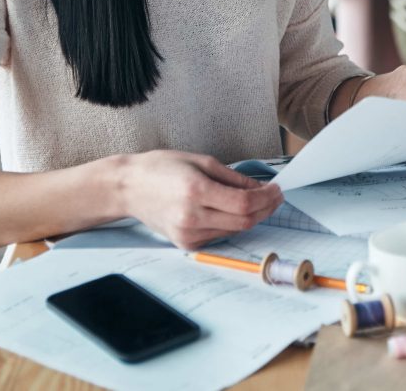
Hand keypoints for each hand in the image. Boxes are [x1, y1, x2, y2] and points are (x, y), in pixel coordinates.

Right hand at [119, 150, 282, 250]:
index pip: (244, 203)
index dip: (266, 198)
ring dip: (251, 217)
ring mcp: (187, 234)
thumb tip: (261, 188)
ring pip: (234, 230)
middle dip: (265, 209)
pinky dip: (232, 223)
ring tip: (257, 201)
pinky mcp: (185, 243)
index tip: (277, 189)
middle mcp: (191, 217)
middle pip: (243, 221)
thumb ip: (234, 178)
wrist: (128, 187)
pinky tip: (231, 210)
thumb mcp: (202, 162)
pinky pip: (219, 235)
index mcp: (196, 191)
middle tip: (275, 197)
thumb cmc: (161, 168)